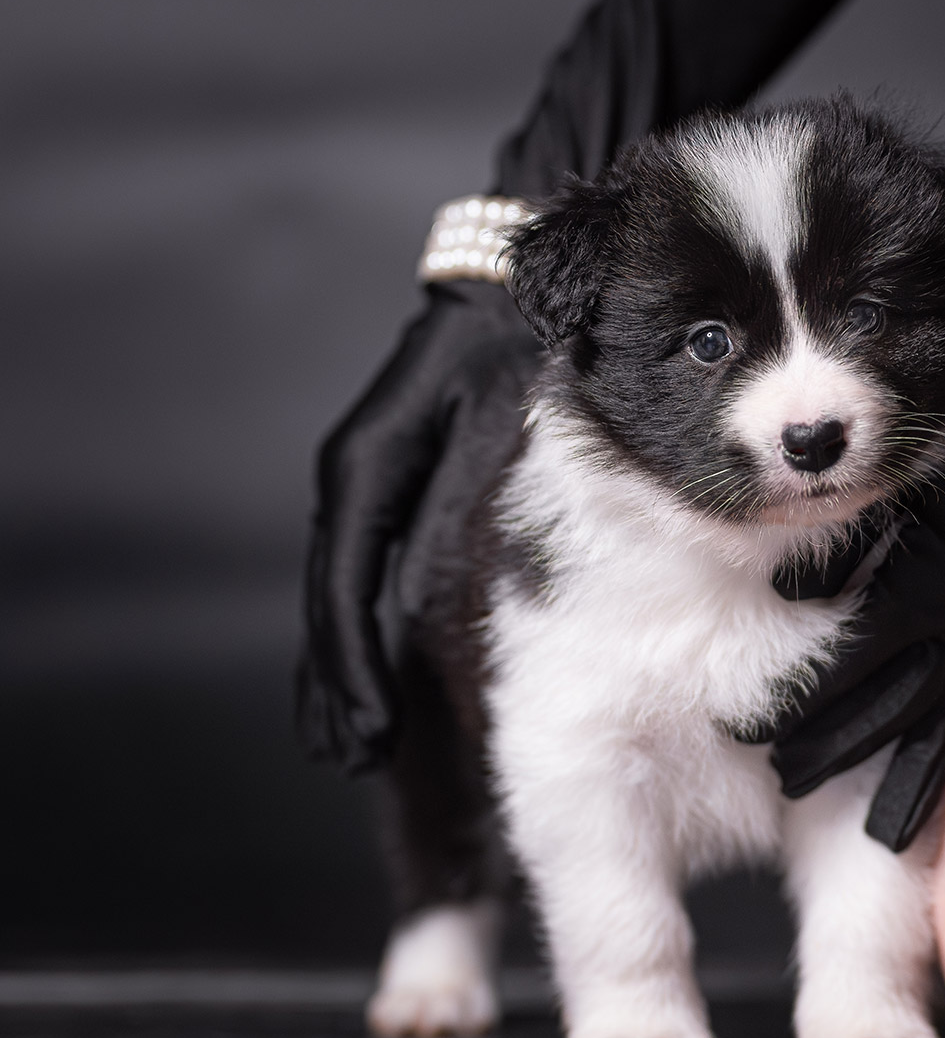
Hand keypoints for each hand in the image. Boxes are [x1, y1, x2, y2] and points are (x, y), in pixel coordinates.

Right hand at [297, 281, 537, 771]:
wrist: (520, 276)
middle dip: (338, 687)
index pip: (349, 581)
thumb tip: (485, 582)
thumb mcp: (505, 411)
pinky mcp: (388, 486)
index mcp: (370, 463)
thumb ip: (479, 493)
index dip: (356, 662)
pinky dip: (356, 637)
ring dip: (335, 676)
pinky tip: (366, 688)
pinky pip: (359, 575)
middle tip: (354, 760)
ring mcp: (365, 483)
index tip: (376, 730)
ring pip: (335, 596)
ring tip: (347, 749)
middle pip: (329, 601)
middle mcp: (356, 476)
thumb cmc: (521, 338)